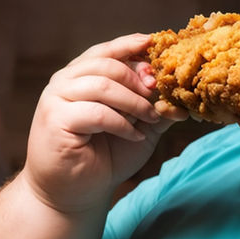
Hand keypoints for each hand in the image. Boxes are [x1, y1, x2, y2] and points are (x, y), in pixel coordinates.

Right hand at [24, 33, 184, 213]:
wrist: (77, 191)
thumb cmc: (106, 156)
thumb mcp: (140, 127)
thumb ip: (157, 108)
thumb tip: (183, 98)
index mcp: (83, 75)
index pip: (108, 51)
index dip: (134, 47)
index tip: (157, 48)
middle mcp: (66, 81)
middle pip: (108, 64)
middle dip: (139, 79)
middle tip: (158, 95)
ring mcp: (57, 99)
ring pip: (102, 85)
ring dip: (134, 102)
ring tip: (150, 119)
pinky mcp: (55, 120)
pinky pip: (97, 113)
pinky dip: (122, 124)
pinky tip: (134, 135)